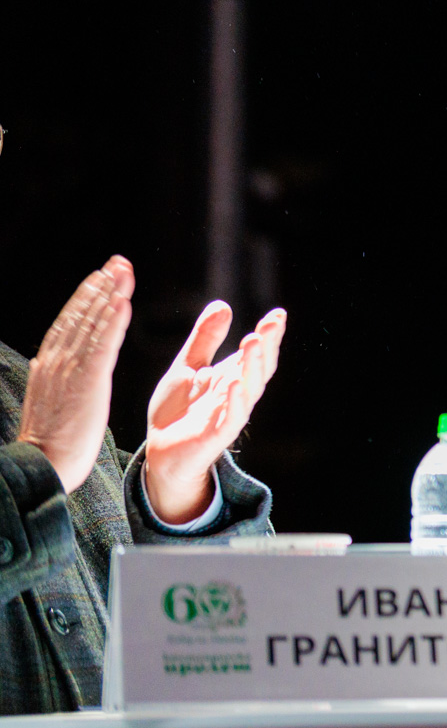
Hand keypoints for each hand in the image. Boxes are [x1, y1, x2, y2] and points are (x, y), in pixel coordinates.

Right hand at [17, 258, 135, 492]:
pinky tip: (123, 302)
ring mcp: (70, 369)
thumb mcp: (53, 399)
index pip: (70, 322)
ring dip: (109, 294)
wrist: (43, 465)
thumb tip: (55, 363)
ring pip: (92, 323)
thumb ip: (57, 377)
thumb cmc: (53, 441)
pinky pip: (102, 345)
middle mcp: (57, 361)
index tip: (102, 276)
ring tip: (123, 271)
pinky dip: (112, 322)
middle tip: (118, 261)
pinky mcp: (86, 381)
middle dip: (100, 286)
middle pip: (81, 315)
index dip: (86, 297)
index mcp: (50, 365)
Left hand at [143, 301, 286, 524]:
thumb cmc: (177, 411)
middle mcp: (236, 395)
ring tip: (253, 342)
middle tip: (270, 324)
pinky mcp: (215, 436)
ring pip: (248, 390)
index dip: (269, 335)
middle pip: (258, 368)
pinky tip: (233, 383)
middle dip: (266, 346)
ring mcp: (228, 415)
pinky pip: (230, 419)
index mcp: (232, 377)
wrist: (159, 453)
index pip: (257, 354)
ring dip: (252, 367)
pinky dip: (234, 402)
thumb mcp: (188, 366)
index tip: (278, 314)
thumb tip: (223, 305)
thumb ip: (206, 339)